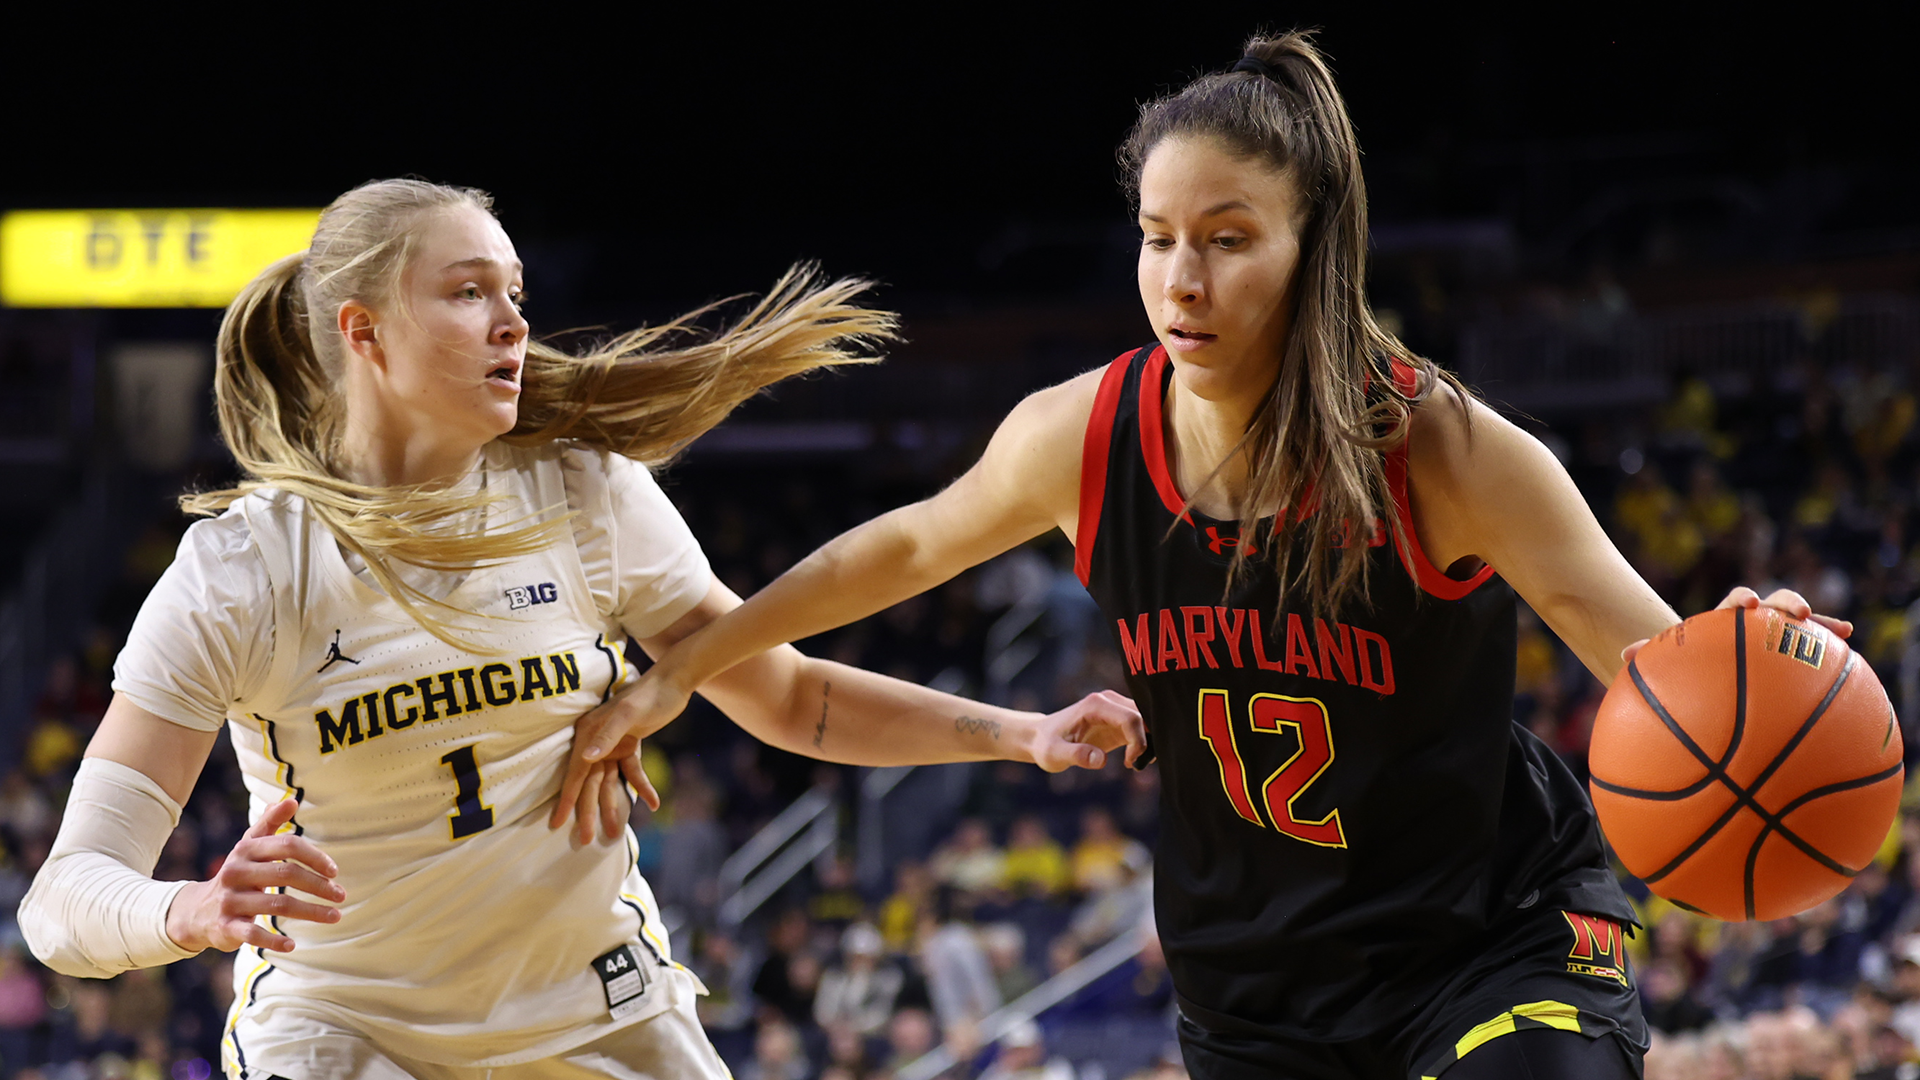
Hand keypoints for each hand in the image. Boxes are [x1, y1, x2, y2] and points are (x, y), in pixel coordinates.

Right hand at [164, 799, 342, 953]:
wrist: (197, 911)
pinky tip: (293, 945)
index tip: (335, 871)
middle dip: (318, 886)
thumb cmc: (237, 875)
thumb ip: (270, 823)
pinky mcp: (225, 926)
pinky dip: (274, 940)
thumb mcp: (249, 847)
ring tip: (335, 916)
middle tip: (341, 895)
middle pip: (286, 874)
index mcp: (246, 850)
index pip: (288, 846)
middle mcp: (236, 872)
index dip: (315, 857)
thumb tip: (292, 800)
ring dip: (311, 912)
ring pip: (277, 905)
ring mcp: (229, 900)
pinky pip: (253, 934)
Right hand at [548, 672, 682, 833]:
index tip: (557, 823)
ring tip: (615, 833)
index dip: (567, 799)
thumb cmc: (648, 695)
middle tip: (586, 840)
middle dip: (589, 811)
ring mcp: (613, 746)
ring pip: (610, 783)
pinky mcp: (629, 747)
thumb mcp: (628, 713)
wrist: (672, 682)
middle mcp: (596, 742)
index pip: (576, 772)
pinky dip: (643, 787)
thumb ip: (607, 736)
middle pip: (591, 783)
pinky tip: (653, 803)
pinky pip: (632, 773)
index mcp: (589, 733)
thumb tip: (585, 758)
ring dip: (614, 806)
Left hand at [1027, 690, 1148, 772]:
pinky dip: (1144, 743)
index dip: (1138, 741)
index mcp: (1096, 705)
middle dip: (1148, 741)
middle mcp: (1108, 701)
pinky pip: (1142, 727)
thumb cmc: (1045, 744)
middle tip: (1137, 765)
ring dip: (1148, 741)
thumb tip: (1101, 760)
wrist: (1039, 737)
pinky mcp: (1117, 720)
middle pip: (1143, 716)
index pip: (1131, 717)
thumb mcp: (1055, 753)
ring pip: (1147, 720)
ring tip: (1135, 763)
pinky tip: (1132, 761)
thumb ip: (1077, 755)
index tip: (1129, 762)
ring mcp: (1115, 709)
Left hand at [1620, 586, 1855, 664]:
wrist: (1705, 666)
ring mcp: (1774, 634)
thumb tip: (1625, 655)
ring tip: (1840, 631)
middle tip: (1798, 611)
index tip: (1746, 604)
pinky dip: (1830, 642)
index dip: (1742, 600)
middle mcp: (1752, 621)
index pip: (1734, 602)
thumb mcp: (1672, 660)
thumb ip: (1652, 654)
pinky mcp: (1790, 651)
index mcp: (1724, 619)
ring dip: (1818, 623)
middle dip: (1785, 602)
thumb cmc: (1689, 662)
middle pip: (1771, 603)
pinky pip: (1814, 648)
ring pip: (1798, 623)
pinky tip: (1849, 643)